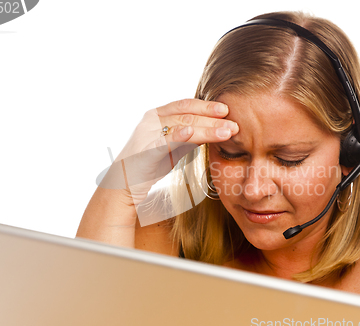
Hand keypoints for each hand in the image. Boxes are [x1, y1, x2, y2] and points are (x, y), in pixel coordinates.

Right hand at [96, 98, 238, 208]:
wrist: (124, 185)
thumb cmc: (150, 165)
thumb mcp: (173, 147)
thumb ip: (189, 136)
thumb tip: (214, 128)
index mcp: (158, 115)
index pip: (186, 105)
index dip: (207, 106)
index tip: (227, 110)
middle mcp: (151, 120)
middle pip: (187, 115)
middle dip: (212, 119)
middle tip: (234, 124)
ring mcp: (146, 133)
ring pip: (181, 126)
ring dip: (206, 128)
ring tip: (226, 132)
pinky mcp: (143, 150)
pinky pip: (163, 141)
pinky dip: (178, 136)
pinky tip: (192, 134)